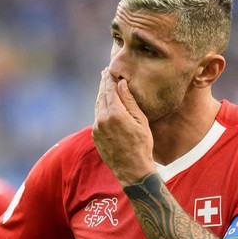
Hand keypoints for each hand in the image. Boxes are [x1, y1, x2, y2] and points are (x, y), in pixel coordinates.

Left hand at [92, 68, 155, 185]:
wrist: (132, 169)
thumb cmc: (142, 145)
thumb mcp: (140, 121)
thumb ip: (129, 101)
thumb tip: (121, 84)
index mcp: (115, 113)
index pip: (110, 90)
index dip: (109, 79)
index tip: (109, 69)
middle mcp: (102, 119)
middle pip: (101, 96)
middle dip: (103, 84)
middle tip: (104, 73)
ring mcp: (96, 128)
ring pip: (97, 106)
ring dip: (100, 95)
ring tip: (104, 86)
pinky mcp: (95, 135)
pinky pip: (96, 116)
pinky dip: (99, 107)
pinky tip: (103, 104)